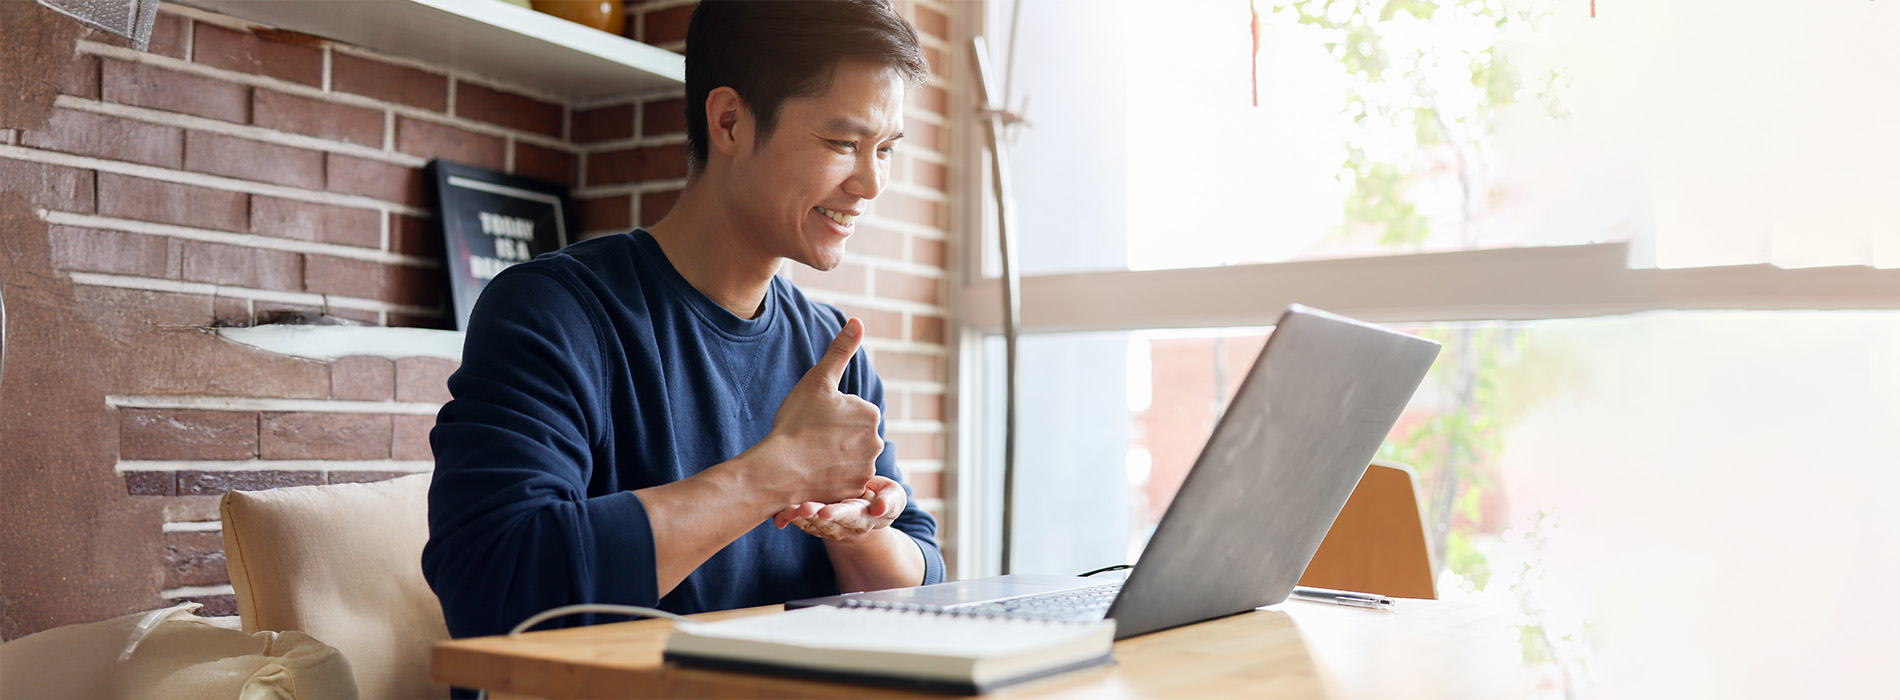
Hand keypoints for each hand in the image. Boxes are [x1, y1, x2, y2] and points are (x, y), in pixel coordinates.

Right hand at [751, 318, 882, 505]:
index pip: (851, 410)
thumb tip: (858, 321)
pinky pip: (844, 479)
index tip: (815, 419)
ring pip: (849, 457)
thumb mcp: (818, 380)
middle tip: (810, 438)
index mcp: (870, 412)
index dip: (830, 414)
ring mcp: (866, 468)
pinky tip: (815, 473)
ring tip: (811, 456)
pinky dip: (832, 477)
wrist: (779, 467)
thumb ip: (840, 350)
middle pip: (853, 435)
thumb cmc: (796, 420)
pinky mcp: (855, 489)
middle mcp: (876, 441)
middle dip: (835, 436)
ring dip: (834, 457)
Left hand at [773, 475, 905, 540]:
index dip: (839, 514)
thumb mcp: (894, 497)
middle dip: (813, 516)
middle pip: (826, 523)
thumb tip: (880, 508)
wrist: (866, 507)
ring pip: (810, 524)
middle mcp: (842, 524)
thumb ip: (890, 501)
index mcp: (863, 517)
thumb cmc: (882, 497)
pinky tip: (778, 512)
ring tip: (787, 509)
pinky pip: (799, 521)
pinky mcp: (813, 520)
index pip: (850, 517)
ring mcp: (826, 524)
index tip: (826, 511)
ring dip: (797, 517)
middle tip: (802, 507)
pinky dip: (788, 518)